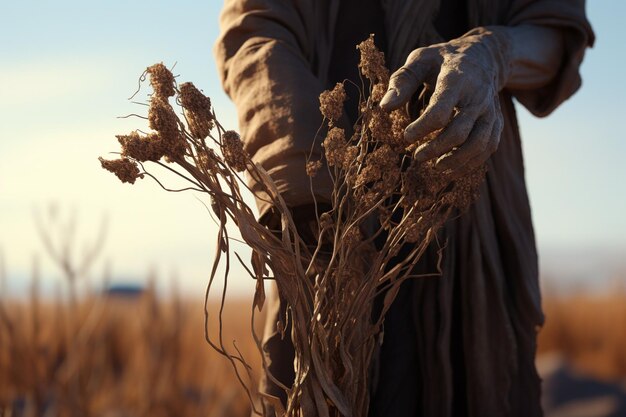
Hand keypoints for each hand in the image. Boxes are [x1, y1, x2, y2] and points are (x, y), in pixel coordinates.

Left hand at [380, 27, 511, 176]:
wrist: (485, 56)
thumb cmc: (444, 59)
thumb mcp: (421, 59)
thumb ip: (402, 81)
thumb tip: (384, 107)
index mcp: (457, 79)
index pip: (440, 110)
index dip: (422, 128)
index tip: (406, 136)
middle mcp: (478, 96)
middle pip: (460, 132)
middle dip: (437, 148)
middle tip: (417, 156)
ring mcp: (490, 110)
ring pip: (479, 144)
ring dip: (456, 160)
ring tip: (436, 167)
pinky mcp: (496, 122)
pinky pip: (489, 147)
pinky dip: (471, 162)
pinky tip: (452, 168)